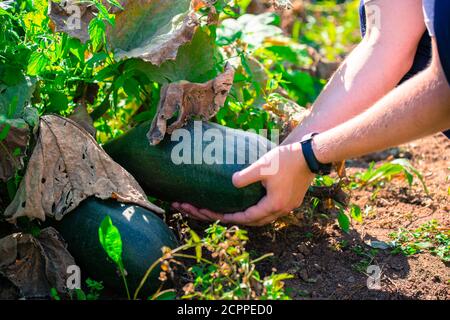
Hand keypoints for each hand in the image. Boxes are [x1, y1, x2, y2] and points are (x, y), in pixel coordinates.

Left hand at [172, 142, 314, 225]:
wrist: (311, 155)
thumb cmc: (287, 160)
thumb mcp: (262, 166)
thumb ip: (245, 177)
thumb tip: (232, 183)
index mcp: (274, 205)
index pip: (247, 217)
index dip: (229, 217)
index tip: (214, 215)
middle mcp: (281, 210)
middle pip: (254, 221)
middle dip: (236, 219)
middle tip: (219, 214)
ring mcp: (288, 206)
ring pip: (263, 217)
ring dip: (248, 217)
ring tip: (233, 212)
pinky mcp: (292, 199)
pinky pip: (271, 210)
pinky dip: (258, 210)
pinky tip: (251, 202)